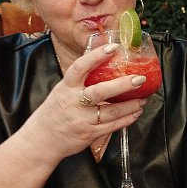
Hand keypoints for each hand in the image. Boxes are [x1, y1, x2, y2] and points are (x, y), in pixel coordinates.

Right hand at [19, 43, 146, 162]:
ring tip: (143, 98)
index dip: (96, 56)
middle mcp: (74, 103)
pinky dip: (126, 119)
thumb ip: (79, 79)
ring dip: (130, 105)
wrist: (42, 139)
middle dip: (122, 85)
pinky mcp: (89, 134)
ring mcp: (82, 120)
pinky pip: (112, 126)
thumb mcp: (62, 90)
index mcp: (66, 87)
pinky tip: (135, 113)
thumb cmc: (55, 111)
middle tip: (139, 78)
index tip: (113, 48)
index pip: (80, 67)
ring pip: (111, 112)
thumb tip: (101, 59)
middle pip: (100, 92)